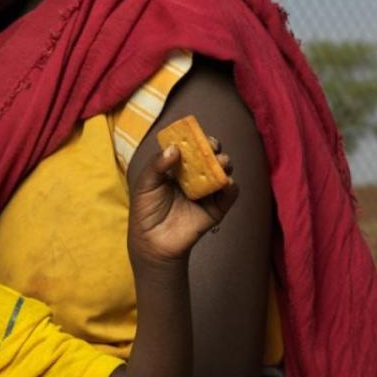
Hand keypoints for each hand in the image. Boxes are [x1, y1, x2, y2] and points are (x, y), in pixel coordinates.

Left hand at [129, 141, 238, 263]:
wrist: (152, 241)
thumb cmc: (145, 210)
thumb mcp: (145, 184)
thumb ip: (156, 165)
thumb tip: (174, 148)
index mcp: (178, 169)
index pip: (191, 149)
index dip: (197, 140)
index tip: (199, 135)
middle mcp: (195, 177)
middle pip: (210, 158)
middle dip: (214, 149)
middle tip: (212, 147)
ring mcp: (207, 192)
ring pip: (222, 173)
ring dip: (224, 165)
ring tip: (220, 163)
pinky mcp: (216, 208)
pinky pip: (229, 195)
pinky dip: (231, 187)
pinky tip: (226, 182)